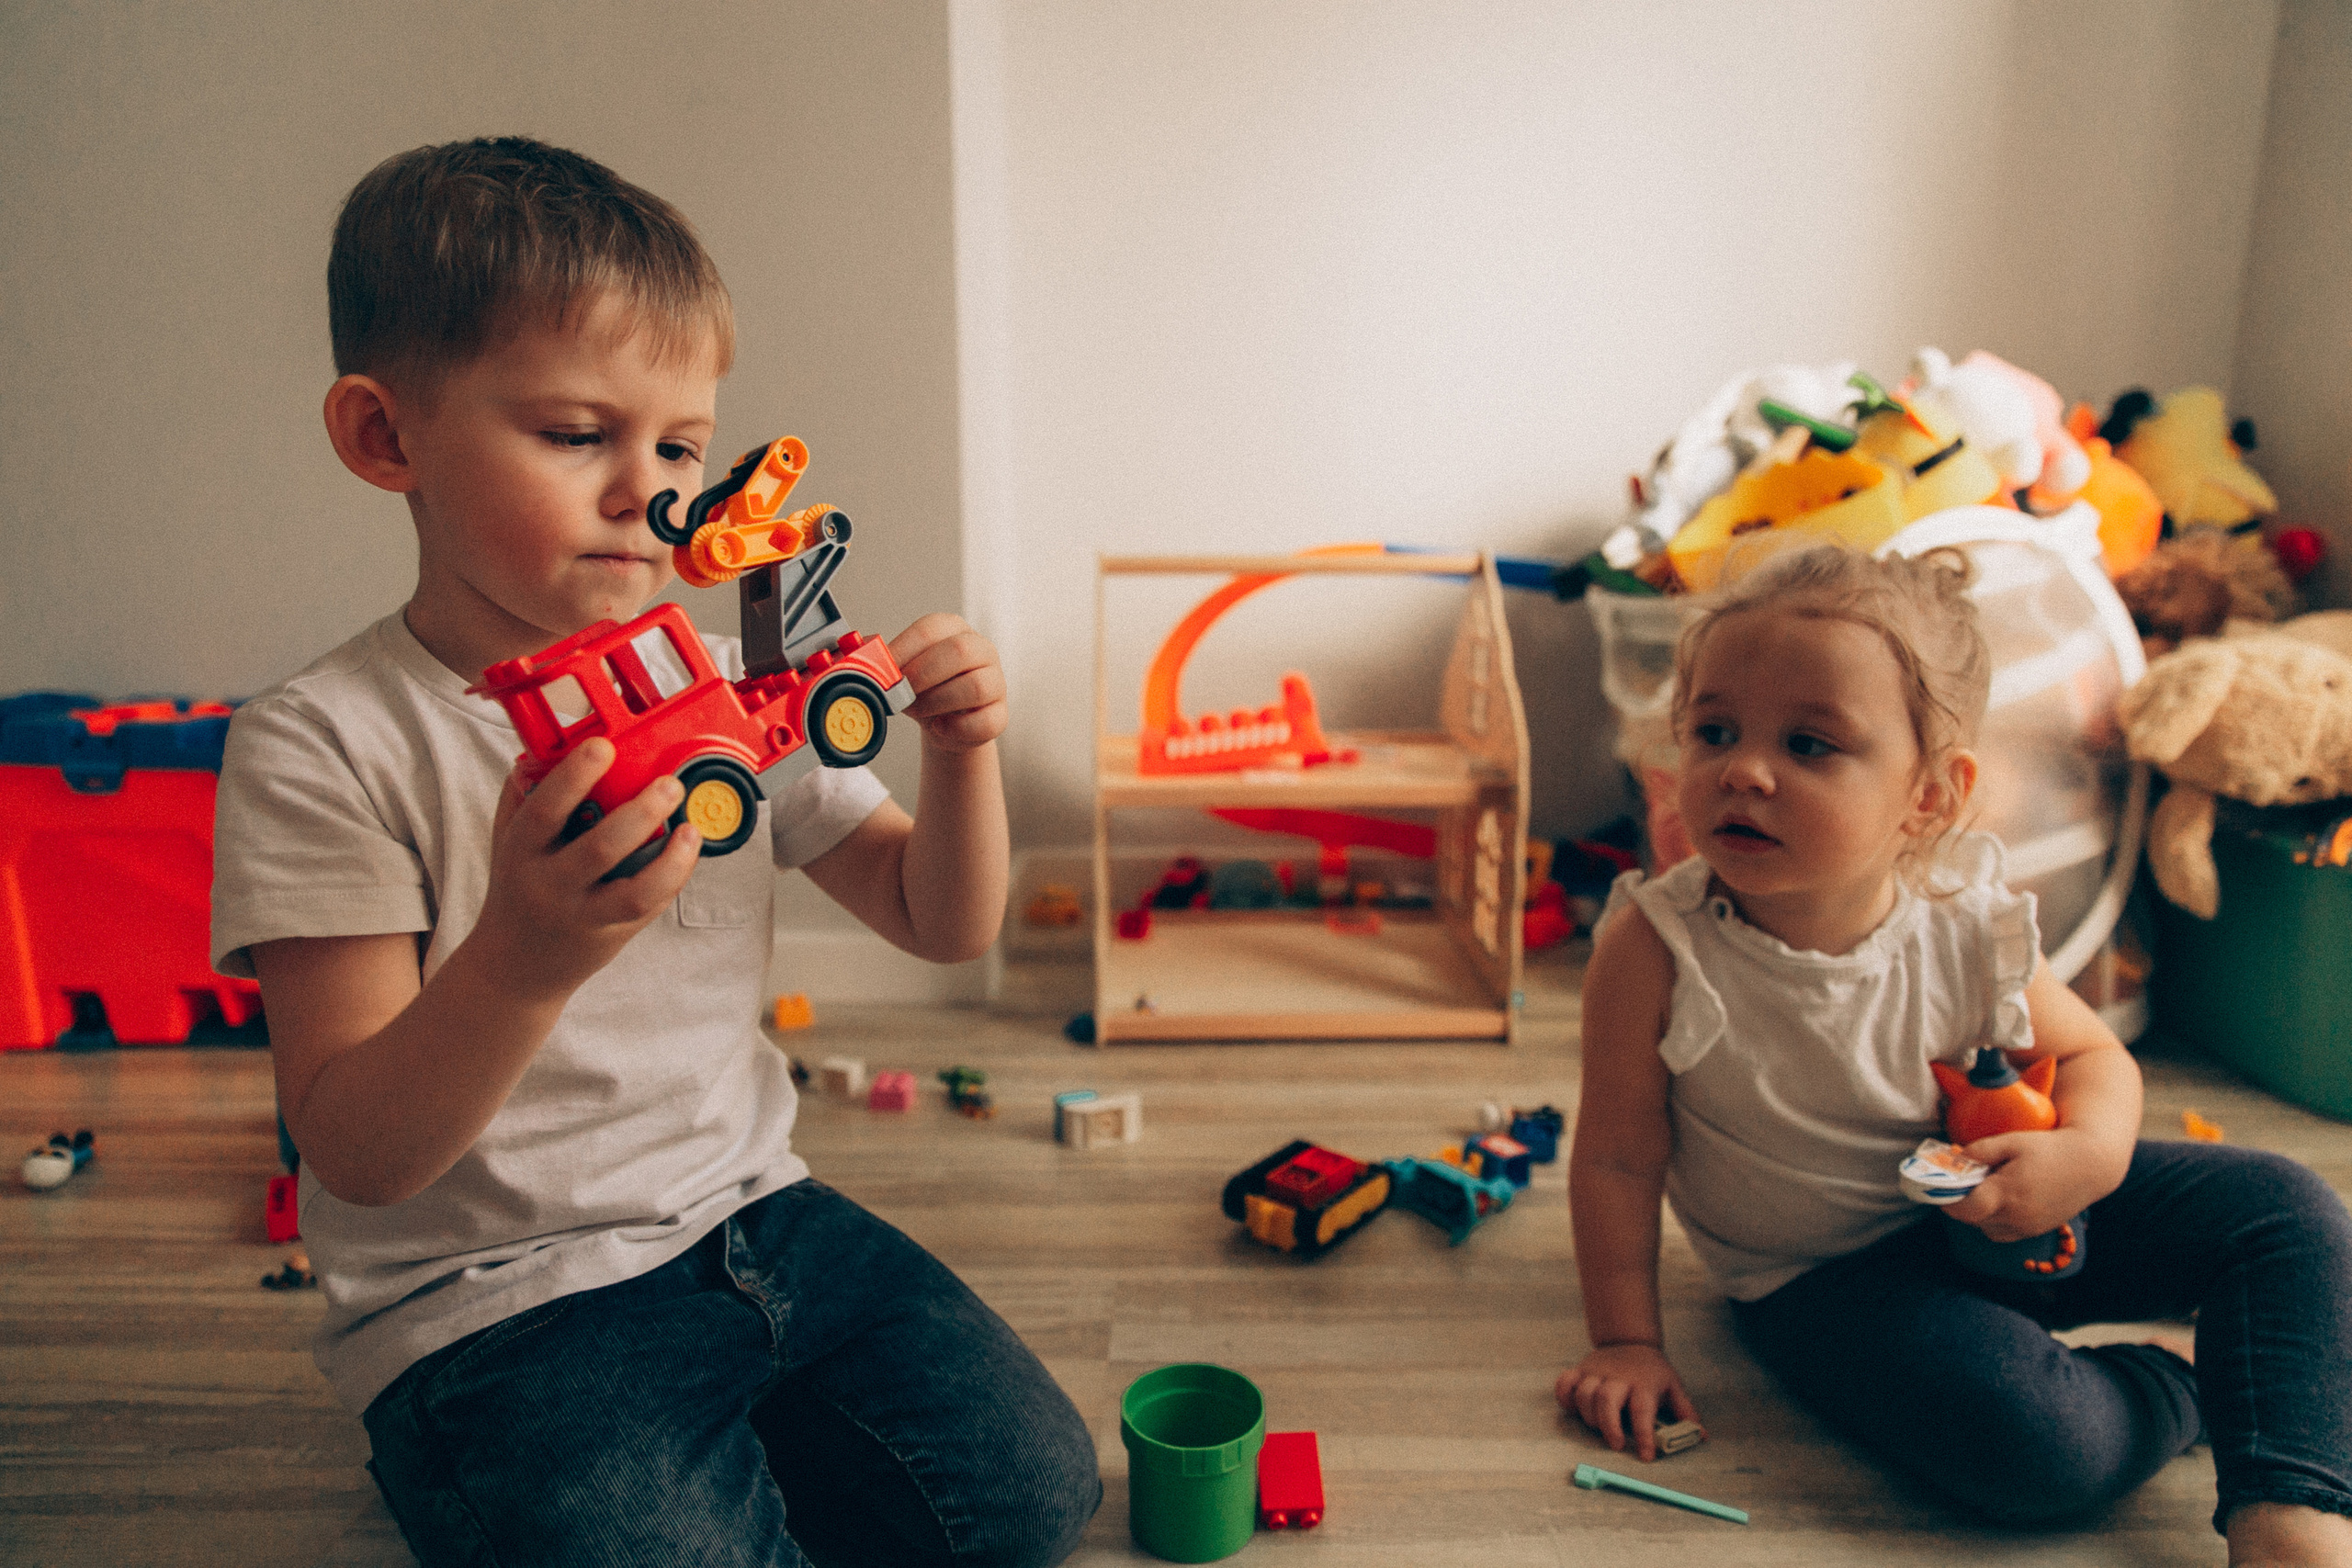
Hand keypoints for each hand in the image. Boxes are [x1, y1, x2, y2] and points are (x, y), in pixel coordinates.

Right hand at [468, 739, 701, 1001]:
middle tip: (669, 784)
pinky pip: (649, 906)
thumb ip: (522, 794)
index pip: (545, 810)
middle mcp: (551, 885)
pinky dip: (674, 876)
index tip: (604, 746)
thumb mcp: (506, 838)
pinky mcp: (612, 933)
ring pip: (634, 890)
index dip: (574, 776)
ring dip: (671, 857)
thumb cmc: (518, 886)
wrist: (515, 966)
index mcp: (521, 851)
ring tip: (688, 825)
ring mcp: (585, 914)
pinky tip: (686, 848)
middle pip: (599, 849)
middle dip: (641, 812)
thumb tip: (545, 747)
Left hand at [889, 613, 1005, 752]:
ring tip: (919, 711)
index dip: (903, 650)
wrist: (943, 723)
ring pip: (977, 686)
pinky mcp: (1001, 713)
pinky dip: (957, 729)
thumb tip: (857, 655)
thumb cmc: (923, 691)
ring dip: (938, 702)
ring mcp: (996, 681)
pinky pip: (986, 721)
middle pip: (961, 650)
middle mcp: (980, 649)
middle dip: (923, 674)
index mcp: (953, 629)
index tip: (882, 671)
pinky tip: (940, 727)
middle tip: (901, 692)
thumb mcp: (901, 672)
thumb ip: (881, 661)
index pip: (931, 628)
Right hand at [1557, 1343, 1701, 1461]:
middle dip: (1608, 1426)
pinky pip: (1565, 1383)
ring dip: (1588, 1416)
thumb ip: (1685, 1411)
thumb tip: (1700, 1435)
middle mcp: (1618, 1377)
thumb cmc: (1652, 1371)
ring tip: (1599, 1429)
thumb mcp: (1673, 1386)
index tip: (1646, 1456)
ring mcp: (1596, 1372)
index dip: (1644, 1434)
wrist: (1629, 1340)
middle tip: (1615, 1445)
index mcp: (1644, 1383)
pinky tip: (1574, 1410)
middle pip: (1606, 1399)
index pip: (1643, 1410)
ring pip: (1585, 1393)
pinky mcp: (1580, 1370)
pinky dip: (1565, 1398)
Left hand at [1944, 1127, 2128, 1241]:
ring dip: (1978, 1213)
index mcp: (2007, 1194)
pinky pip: (2003, 1232)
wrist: (2091, 1165)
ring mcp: (2028, 1227)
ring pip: (1986, 1228)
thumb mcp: (2012, 1141)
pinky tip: (2001, 1199)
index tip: (1941, 1186)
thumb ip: (1979, 1151)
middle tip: (1962, 1182)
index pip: (1964, 1209)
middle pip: (1972, 1220)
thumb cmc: (2049, 1148)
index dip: (1947, 1200)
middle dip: (1961, 1203)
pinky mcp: (2036, 1231)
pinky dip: (1995, 1220)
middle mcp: (2017, 1217)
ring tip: (1984, 1189)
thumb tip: (1953, 1159)